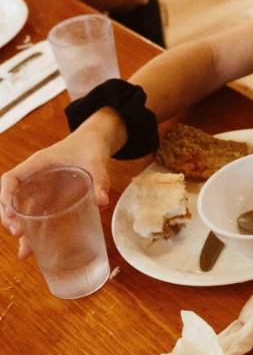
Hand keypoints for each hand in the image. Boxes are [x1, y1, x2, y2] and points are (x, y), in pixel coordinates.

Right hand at [0, 129, 111, 259]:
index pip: (11, 178)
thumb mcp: (96, 160)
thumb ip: (100, 178)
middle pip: (12, 199)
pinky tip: (38, 248)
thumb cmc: (91, 146)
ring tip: (25, 251)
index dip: (5, 195)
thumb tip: (102, 202)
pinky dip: (37, 231)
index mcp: (39, 163)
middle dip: (10, 218)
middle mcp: (36, 177)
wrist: (97, 141)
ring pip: (24, 211)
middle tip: (18, 233)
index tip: (11, 212)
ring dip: (23, 230)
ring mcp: (42, 188)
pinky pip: (38, 214)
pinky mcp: (52, 198)